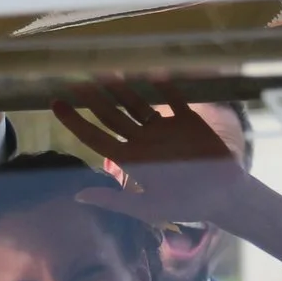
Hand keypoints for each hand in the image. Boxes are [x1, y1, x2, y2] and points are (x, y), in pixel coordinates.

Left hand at [53, 78, 243, 217]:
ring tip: (104, 71)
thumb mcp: (149, 209)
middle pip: (112, 115)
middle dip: (93, 98)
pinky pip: (173, 98)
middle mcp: (143, 139)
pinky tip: (154, 72)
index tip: (56, 104)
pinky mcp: (188, 119)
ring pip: (137, 102)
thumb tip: (77, 196)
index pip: (95, 136)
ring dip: (121, 87)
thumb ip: (115, 201)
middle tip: (74, 80)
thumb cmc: (187, 205)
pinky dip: (165, 85)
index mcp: (131, 159)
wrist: (225, 196)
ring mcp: (164, 127)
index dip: (75, 121)